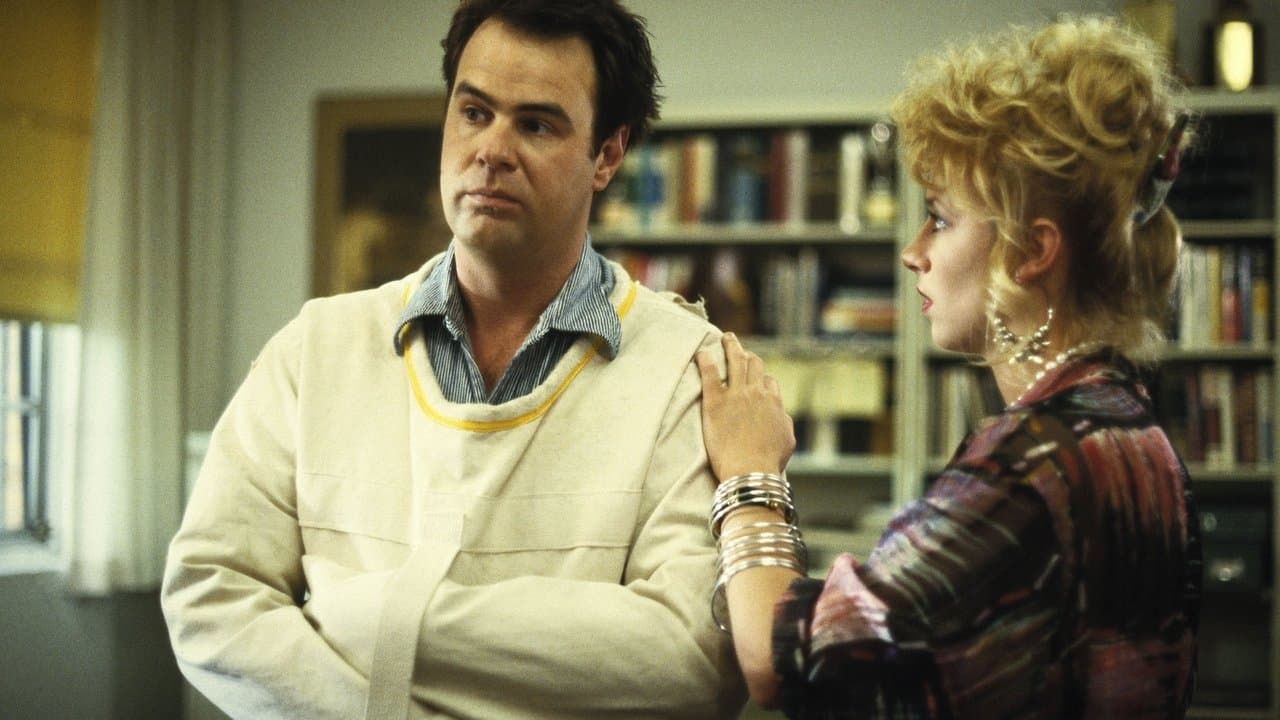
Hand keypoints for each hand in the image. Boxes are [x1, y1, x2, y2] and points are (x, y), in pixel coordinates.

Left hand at [695, 333, 795, 482]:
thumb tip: (781, 414)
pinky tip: (701, 353)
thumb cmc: (769, 461)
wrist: (750, 470)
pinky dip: (706, 360)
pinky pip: (710, 373)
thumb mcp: (788, 440)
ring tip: (726, 338)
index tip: (754, 378)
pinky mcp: (715, 402)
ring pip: (735, 360)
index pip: (768, 380)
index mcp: (774, 401)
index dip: (761, 378)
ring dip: (731, 345)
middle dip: (747, 354)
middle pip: (753, 364)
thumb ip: (784, 422)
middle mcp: (756, 392)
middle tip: (739, 349)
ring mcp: (735, 395)